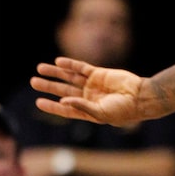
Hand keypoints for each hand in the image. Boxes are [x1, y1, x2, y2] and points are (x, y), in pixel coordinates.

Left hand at [30, 57, 144, 125]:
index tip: (38, 102)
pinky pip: (81, 67)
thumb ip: (82, 107)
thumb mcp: (101, 113)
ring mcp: (93, 85)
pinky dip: (70, 64)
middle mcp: (88, 97)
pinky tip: (58, 62)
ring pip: (69, 77)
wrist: (140, 97)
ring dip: (55, 72)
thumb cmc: (123, 111)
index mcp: (88, 110)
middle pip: (64, 91)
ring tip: (39, 68)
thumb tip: (62, 102)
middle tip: (34, 82)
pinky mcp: (98, 73)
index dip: (52, 106)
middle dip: (49, 86)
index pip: (66, 109)